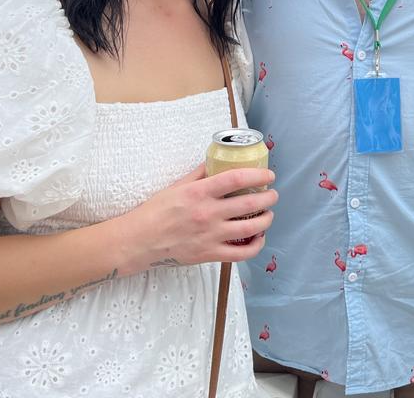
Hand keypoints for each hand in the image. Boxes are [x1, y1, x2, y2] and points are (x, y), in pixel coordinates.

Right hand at [118, 164, 277, 271]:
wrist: (140, 240)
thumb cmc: (156, 210)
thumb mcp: (178, 185)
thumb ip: (200, 173)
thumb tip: (218, 159)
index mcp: (200, 192)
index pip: (236, 178)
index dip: (258, 174)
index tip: (269, 175)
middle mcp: (208, 213)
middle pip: (250, 203)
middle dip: (269, 198)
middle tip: (273, 194)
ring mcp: (210, 235)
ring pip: (251, 228)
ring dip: (266, 219)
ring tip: (269, 214)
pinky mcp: (210, 254)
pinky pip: (241, 253)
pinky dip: (256, 245)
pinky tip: (258, 238)